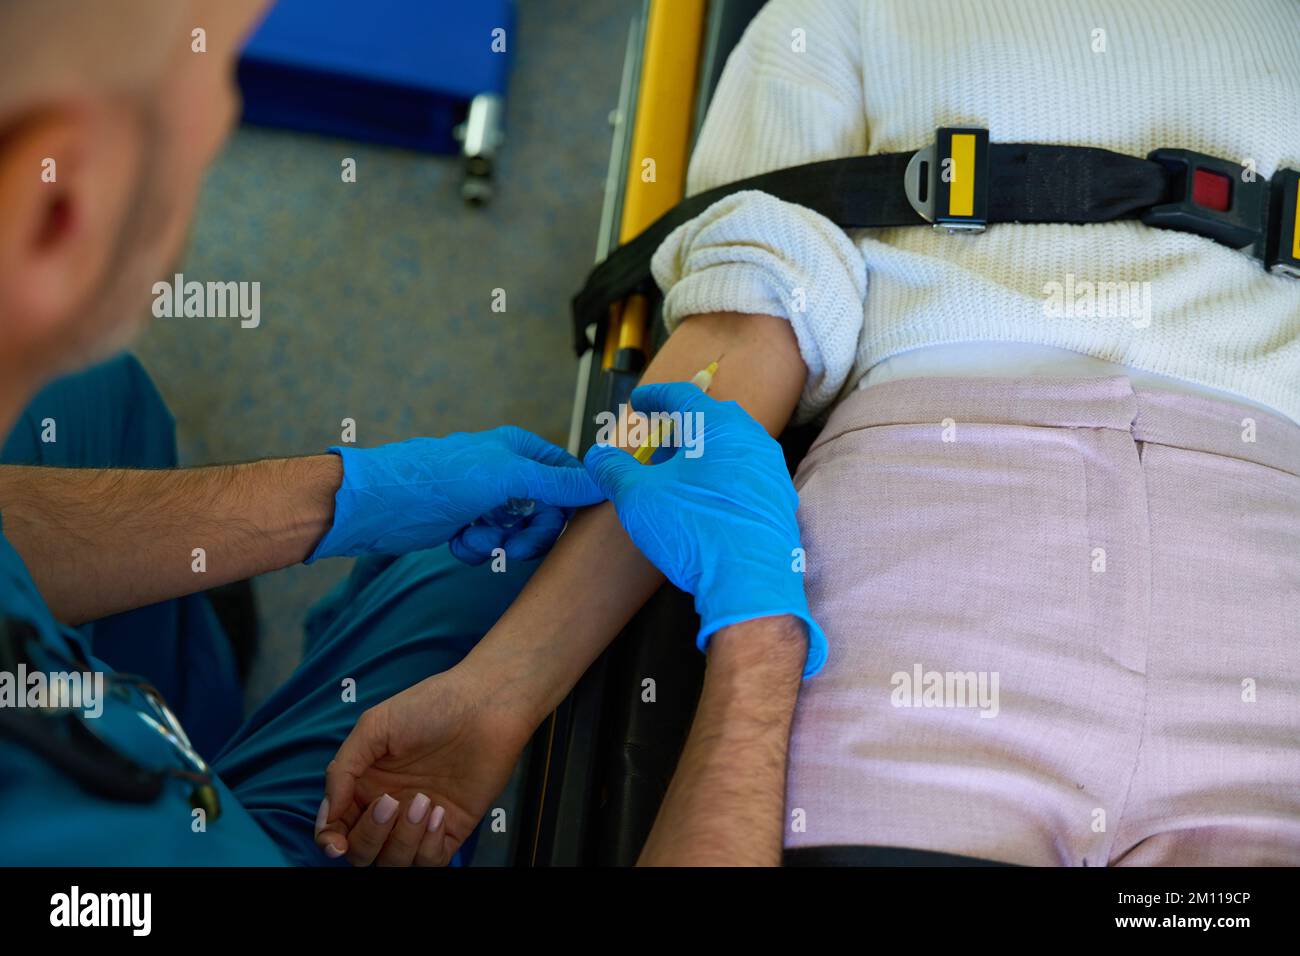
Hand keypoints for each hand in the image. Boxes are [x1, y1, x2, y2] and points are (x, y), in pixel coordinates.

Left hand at [307, 426, 602, 562]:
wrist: (377, 506)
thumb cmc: (435, 480)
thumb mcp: (505, 477)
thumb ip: (556, 482)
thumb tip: (602, 482)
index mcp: (518, 449)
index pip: (567, 476)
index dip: (570, 503)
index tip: (565, 526)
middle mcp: (505, 471)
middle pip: (545, 510)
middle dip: (530, 533)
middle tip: (513, 547)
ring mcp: (484, 498)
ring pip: (517, 531)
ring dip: (498, 543)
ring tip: (474, 538)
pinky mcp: (464, 522)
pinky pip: (490, 544)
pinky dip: (476, 548)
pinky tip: (457, 541)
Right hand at [314, 665, 531, 865]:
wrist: (486, 704)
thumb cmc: (431, 706)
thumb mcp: (374, 725)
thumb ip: (342, 769)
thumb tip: (328, 814)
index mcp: (366, 784)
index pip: (336, 827)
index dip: (330, 841)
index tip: (336, 843)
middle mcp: (390, 806)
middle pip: (362, 852)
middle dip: (370, 836)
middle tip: (391, 801)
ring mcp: (420, 820)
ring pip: (394, 862)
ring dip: (403, 838)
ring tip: (424, 800)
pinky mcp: (452, 828)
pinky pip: (430, 861)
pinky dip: (429, 846)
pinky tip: (440, 812)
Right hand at [584, 381, 825, 675]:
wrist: (751, 584)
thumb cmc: (695, 530)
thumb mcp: (639, 498)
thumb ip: (614, 470)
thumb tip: (598, 456)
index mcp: (720, 426)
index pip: (684, 395)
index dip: (656, 397)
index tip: (639, 401)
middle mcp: (752, 440)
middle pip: (710, 420)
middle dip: (679, 428)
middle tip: (655, 444)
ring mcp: (771, 471)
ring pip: (730, 449)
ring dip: (701, 455)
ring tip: (676, 476)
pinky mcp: (779, 502)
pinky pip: (744, 476)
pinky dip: (720, 478)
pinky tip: (703, 502)